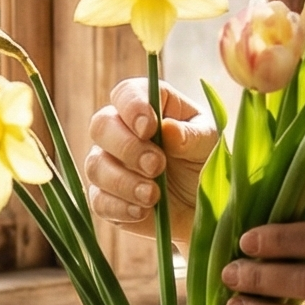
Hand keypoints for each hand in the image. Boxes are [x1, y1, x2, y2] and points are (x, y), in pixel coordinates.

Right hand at [85, 78, 217, 241]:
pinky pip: (99, 201)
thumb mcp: (209, 145)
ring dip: (124, 181)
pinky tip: (142, 212)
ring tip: (153, 195)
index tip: (148, 128)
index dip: (132, 107)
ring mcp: (108, 163)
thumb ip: (191, 136)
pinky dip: (120, 207)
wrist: (202, 206)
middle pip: (101, 126)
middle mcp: (121, 130)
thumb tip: (168, 129)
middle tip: (157, 165)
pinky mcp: (105, 197)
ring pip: (96, 165)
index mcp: (149, 106)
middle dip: (127, 147)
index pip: (126, 93)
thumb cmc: (204, 162)